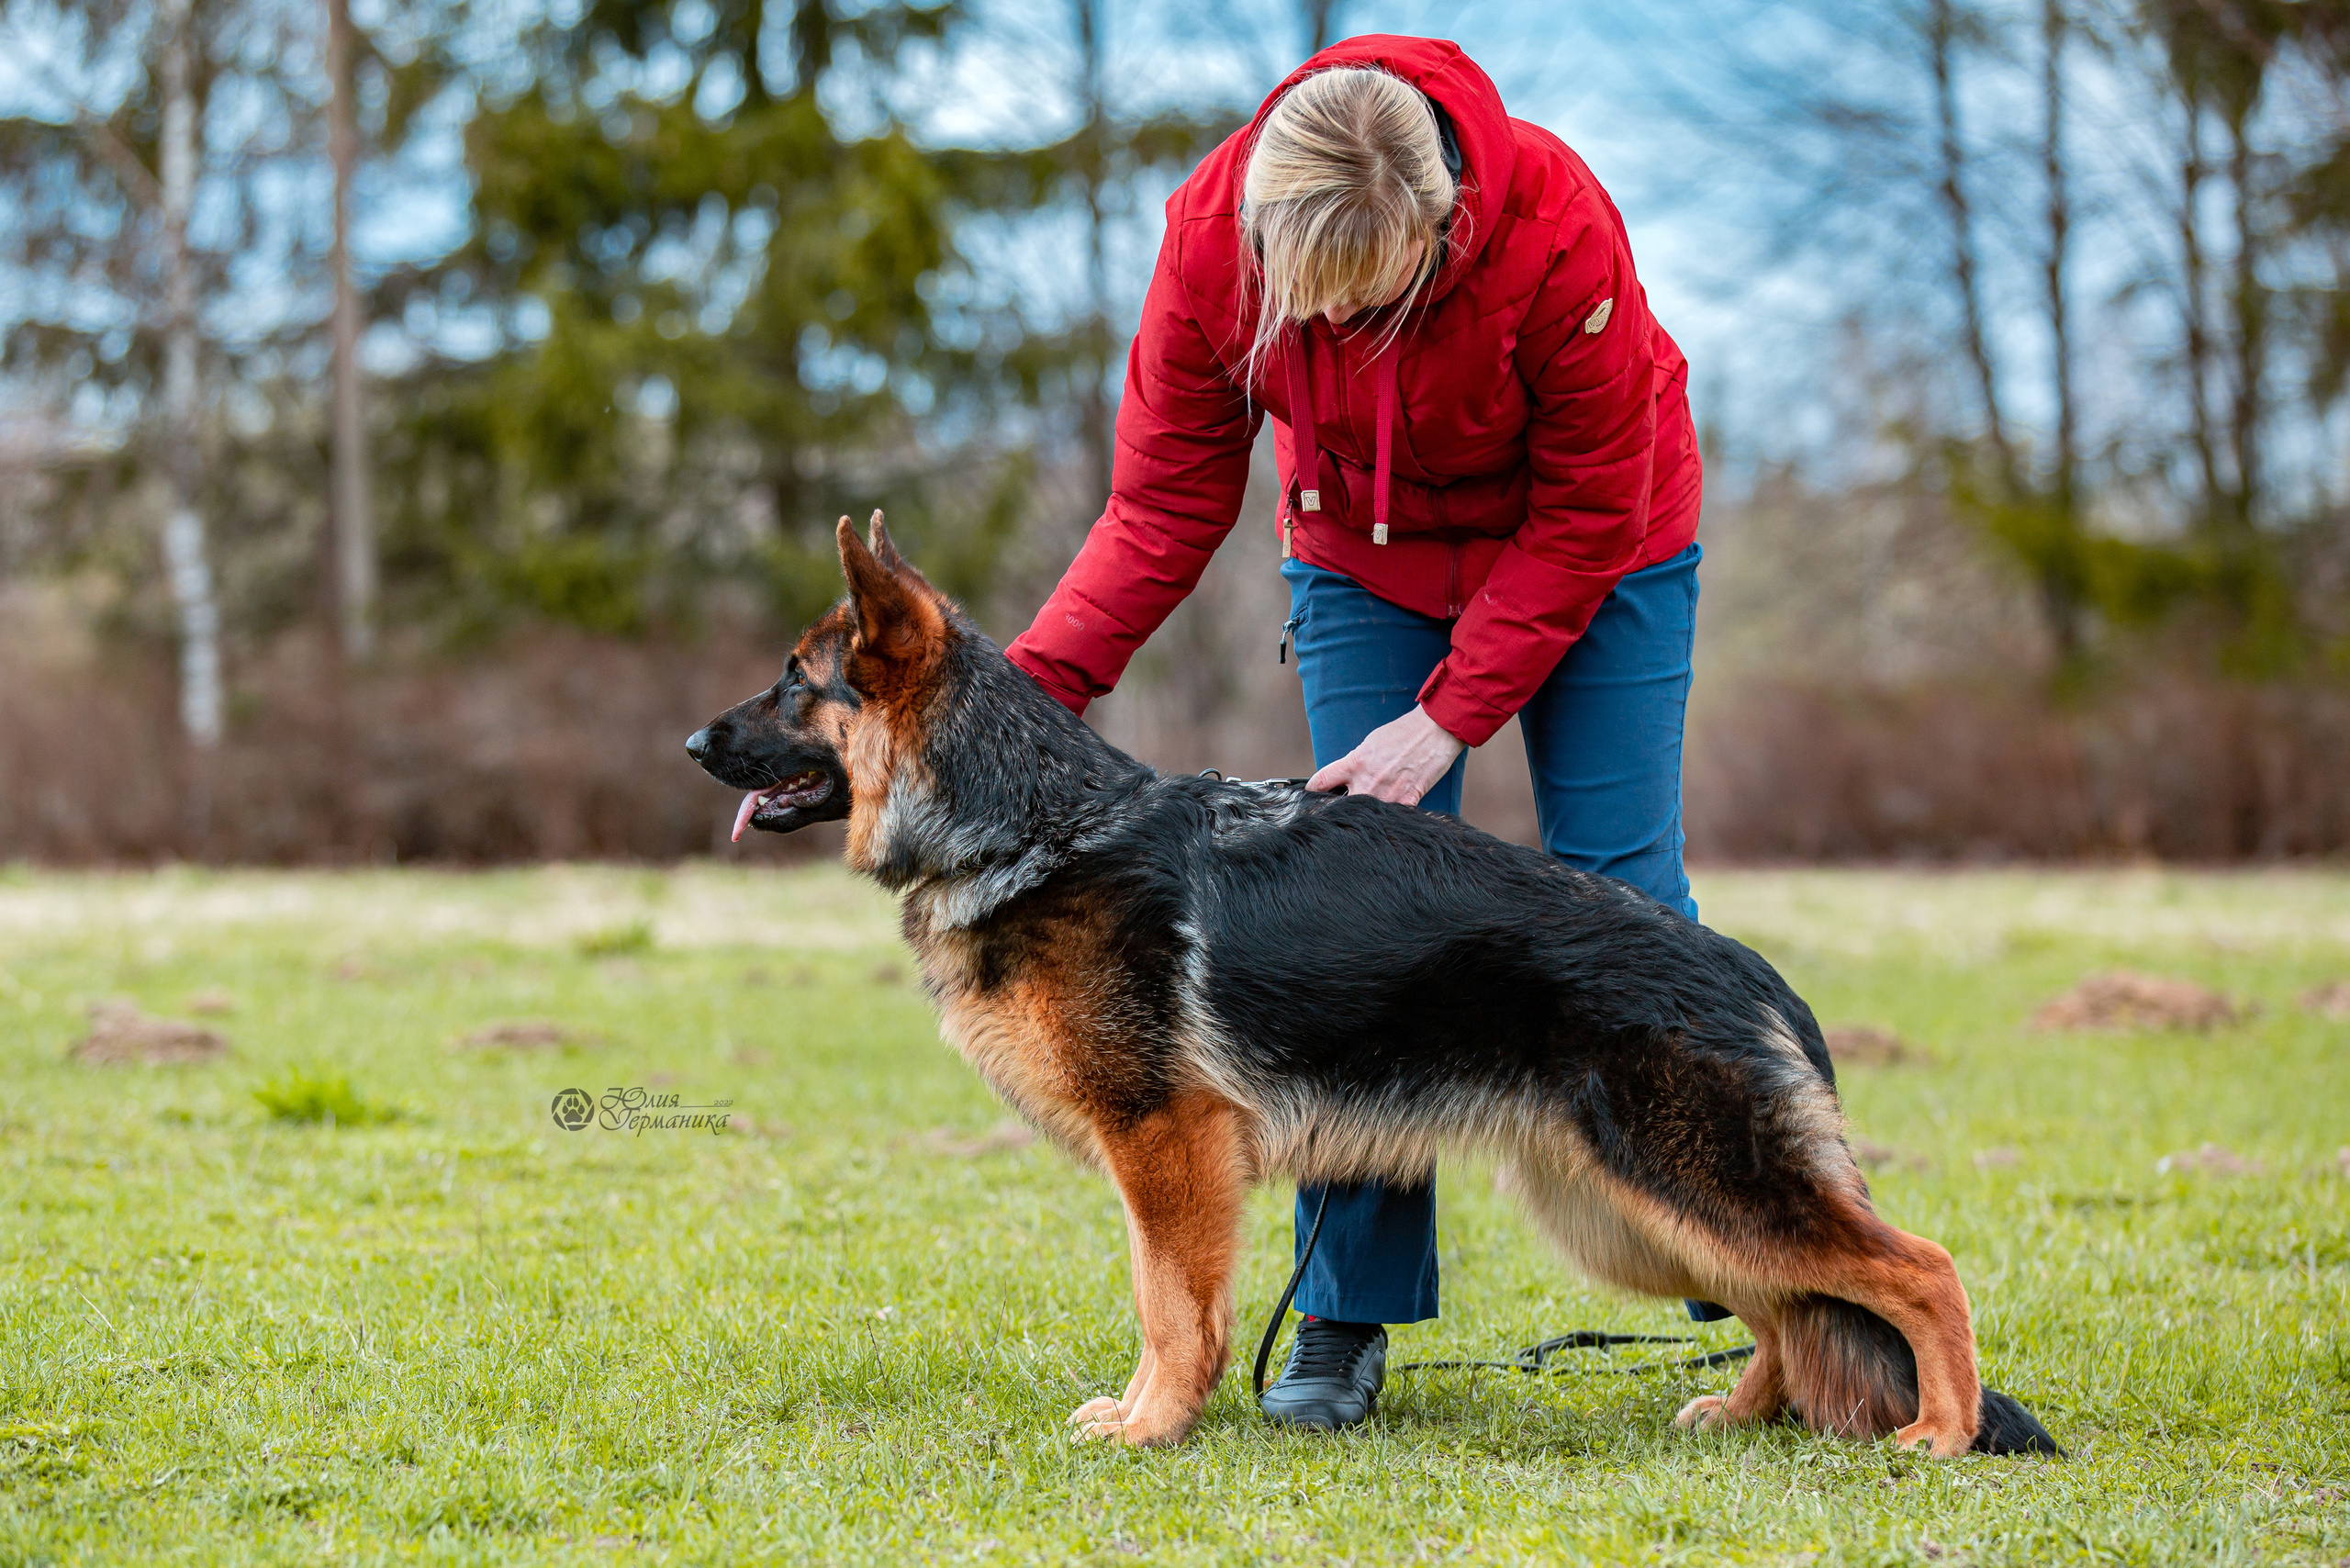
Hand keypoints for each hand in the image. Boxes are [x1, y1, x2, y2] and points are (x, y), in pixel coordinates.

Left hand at [1307, 704, 1466, 805]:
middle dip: (1336, 811)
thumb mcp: (1369, 744)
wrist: (1434, 731)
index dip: (1310, 793)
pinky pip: (1391, 818)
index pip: (1320, 782)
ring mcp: (1386, 794)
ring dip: (1362, 817)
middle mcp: (1367, 781)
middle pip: (1339, 807)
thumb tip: (1344, 779)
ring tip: (1363, 818)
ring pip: (1364, 816)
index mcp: (1354, 763)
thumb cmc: (1403, 734)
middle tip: (1337, 814)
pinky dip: (1387, 820)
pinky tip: (1385, 821)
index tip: (1309, 798)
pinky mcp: (1406, 801)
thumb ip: (1354, 764)